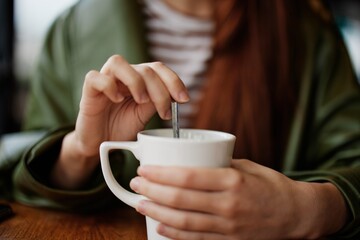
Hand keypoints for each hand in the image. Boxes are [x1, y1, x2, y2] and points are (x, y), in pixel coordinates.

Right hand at [52, 55, 188, 188]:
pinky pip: (95, 77)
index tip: (184, 99)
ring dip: (135, 81)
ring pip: (118, 62)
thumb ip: (155, 102)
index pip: (157, 68)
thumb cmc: (121, 127)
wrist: (99, 144)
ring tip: (141, 101)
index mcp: (138, 79)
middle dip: (160, 90)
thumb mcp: (144, 115)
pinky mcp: (88, 90)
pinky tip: (117, 99)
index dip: (173, 80)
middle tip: (164, 112)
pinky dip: (108, 86)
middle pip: (144, 68)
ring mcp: (104, 80)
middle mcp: (122, 76)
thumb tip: (175, 95)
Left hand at [130, 160, 347, 239]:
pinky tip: (160, 226)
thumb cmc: (271, 185)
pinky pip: (196, 239)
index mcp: (232, 181)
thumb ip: (219, 165)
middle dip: (152, 191)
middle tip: (136, 184)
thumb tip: (192, 161)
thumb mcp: (247, 167)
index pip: (188, 177)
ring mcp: (228, 226)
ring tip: (140, 204)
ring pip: (184, 222)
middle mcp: (228, 204)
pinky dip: (175, 234)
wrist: (296, 214)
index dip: (161, 174)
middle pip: (180, 199)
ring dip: (157, 213)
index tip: (144, 169)